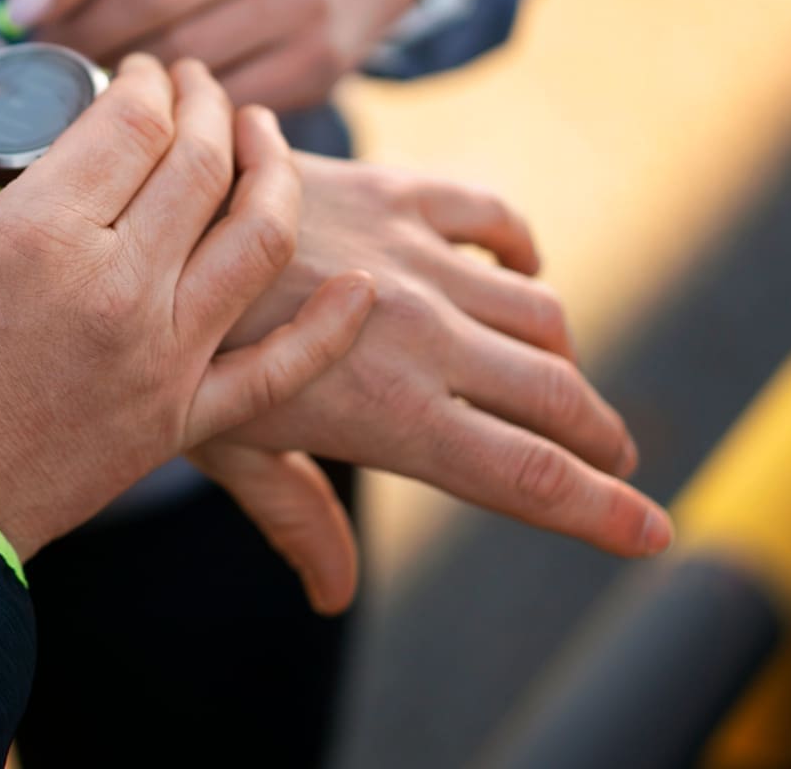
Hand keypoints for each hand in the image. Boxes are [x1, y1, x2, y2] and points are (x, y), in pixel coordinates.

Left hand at [0, 0, 414, 110]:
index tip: (21, 7)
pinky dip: (170, 118)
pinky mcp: (316, 66)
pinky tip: (142, 120)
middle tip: (47, 58)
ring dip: (117, 84)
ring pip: (180, 57)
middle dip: (83, 33)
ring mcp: (305, 3)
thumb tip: (29, 6)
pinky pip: (217, 102)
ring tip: (83, 89)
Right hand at [0, 58, 374, 558]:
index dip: (146, 77)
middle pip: (202, 161)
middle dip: (206, 101)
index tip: (138, 68)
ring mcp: (162, 356)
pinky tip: (359, 288)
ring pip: (260, 239)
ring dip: (275, 170)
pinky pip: (280, 371)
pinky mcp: (181, 417)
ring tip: (261, 134)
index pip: (134, 119)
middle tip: (193, 82)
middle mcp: (119, 286)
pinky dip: (329, 329)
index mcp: (40, 234)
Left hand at [197, 154, 672, 611]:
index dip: (601, 511)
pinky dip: (522, 248)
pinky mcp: (396, 194)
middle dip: (598, 440)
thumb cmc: (165, 346)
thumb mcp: (229, 443)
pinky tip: (522, 267)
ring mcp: (415, 259)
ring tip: (563, 380)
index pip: (526, 476)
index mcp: (390, 413)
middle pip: (556, 398)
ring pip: (540, 313)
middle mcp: (422, 337)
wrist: (142, 217)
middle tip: (612, 461)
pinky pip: (494, 216)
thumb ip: (295, 514)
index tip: (648, 529)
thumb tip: (334, 595)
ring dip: (564, 355)